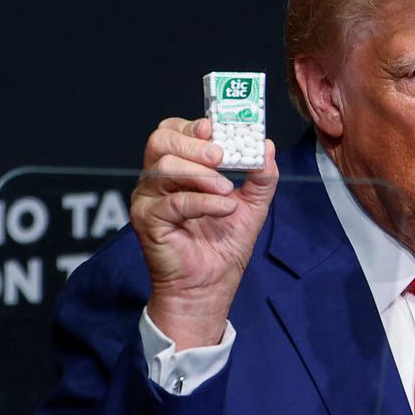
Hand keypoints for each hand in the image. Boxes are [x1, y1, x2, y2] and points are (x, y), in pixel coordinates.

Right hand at [130, 117, 278, 348]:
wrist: (209, 287)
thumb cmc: (222, 247)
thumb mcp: (252, 206)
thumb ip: (260, 176)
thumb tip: (267, 147)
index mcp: (178, 168)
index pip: (175, 131)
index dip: (196, 126)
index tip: (220, 130)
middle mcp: (157, 179)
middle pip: (162, 141)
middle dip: (195, 144)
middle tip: (222, 157)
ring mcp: (148, 199)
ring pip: (164, 167)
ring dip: (202, 175)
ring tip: (226, 191)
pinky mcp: (146, 221)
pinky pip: (173, 202)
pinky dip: (203, 202)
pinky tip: (224, 209)